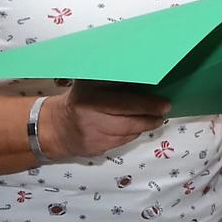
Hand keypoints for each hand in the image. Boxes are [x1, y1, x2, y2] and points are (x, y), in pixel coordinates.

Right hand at [43, 82, 169, 156]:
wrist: (57, 128)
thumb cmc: (80, 100)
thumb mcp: (90, 84)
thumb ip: (112, 80)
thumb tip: (145, 73)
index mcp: (89, 93)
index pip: (122, 98)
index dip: (145, 102)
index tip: (163, 101)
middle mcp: (89, 113)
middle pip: (128, 117)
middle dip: (149, 114)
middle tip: (164, 109)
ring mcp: (92, 132)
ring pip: (128, 131)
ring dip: (145, 125)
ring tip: (156, 118)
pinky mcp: (95, 147)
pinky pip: (122, 141)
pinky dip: (133, 133)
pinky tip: (138, 127)